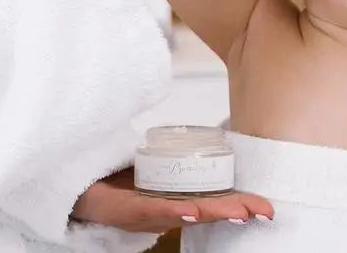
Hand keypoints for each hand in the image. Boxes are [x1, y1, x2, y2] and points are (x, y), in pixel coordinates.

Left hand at [72, 168, 273, 233]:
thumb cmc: (119, 181)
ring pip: (184, 212)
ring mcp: (144, 212)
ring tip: (236, 211)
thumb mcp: (157, 168)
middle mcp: (164, 209)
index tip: (266, 206)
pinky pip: (148, 210)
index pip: (213, 201)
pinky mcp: (122, 210)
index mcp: (176, 198)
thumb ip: (180, 158)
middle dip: (234, 210)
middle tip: (261, 210)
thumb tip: (209, 135)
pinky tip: (190, 210)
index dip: (240, 202)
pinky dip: (172, 212)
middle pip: (205, 209)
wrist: (79, 189)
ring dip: (211, 211)